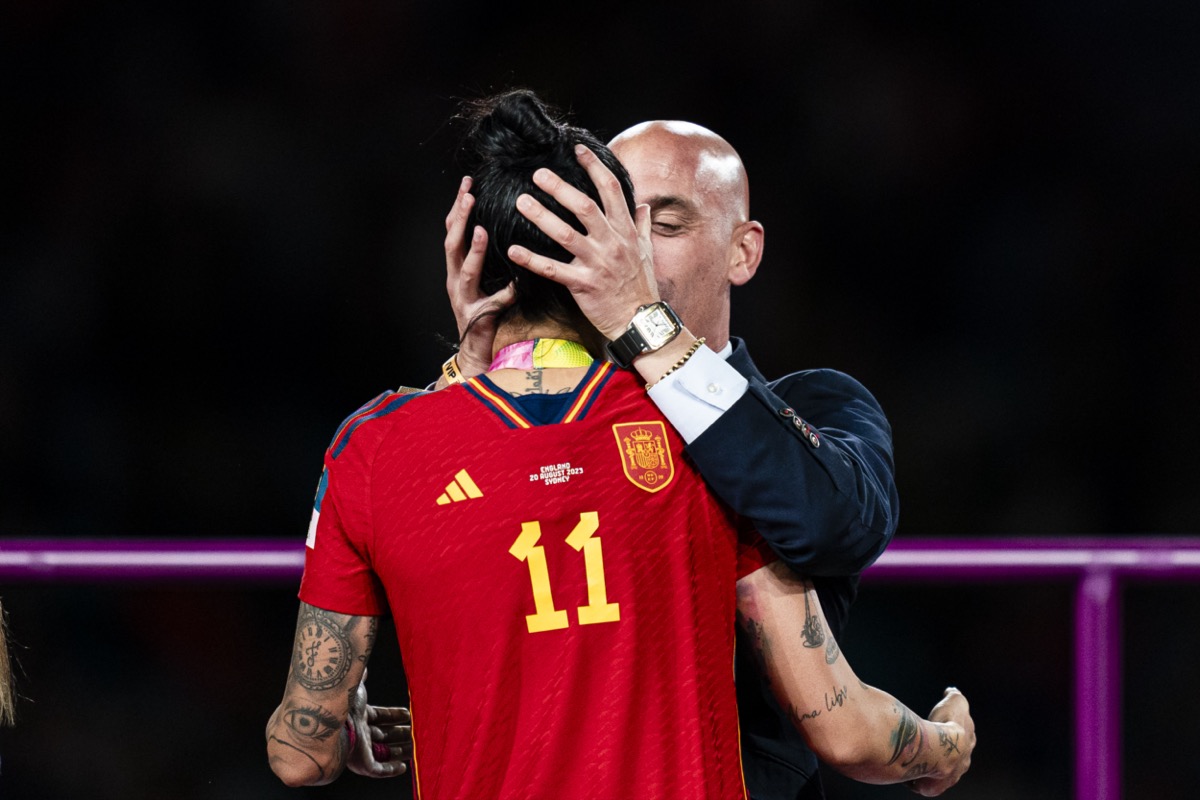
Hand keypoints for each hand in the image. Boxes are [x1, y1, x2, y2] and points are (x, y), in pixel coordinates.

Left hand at [345, 672, 411, 778]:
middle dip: (400, 734)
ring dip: (401, 751)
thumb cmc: (344, 705)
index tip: (408, 714)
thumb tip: (362, 664)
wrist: (332, 725)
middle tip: (416, 732)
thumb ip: (361, 677)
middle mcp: (361, 733)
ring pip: (385, 752)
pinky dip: (392, 769)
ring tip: (416, 748)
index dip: (393, 715)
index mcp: (359, 716)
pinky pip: (380, 770)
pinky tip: (403, 767)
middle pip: (384, 735)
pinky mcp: (363, 764)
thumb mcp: (357, 686)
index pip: (379, 717)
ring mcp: (361, 750)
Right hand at [444, 176, 514, 380]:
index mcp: (456, 267)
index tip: (467, 183)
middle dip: (458, 218)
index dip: (458, 207)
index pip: (453, 231)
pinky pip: (492, 302)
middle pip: (451, 243)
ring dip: (472, 250)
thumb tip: (506, 230)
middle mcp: (455, 279)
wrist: (474, 349)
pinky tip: (514, 284)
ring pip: (464, 270)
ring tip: (478, 229)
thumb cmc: (482, 311)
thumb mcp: (484, 278)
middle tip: (468, 194)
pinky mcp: (477, 315)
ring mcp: (463, 298)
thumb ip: (490, 258)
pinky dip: (503, 293)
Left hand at [507, 144, 659, 339]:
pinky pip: (554, 270)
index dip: (595, 167)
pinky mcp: (584, 285)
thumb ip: (642, 226)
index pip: (611, 190)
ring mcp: (598, 263)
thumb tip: (644, 205)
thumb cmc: (641, 286)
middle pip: (584, 206)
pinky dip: (532, 260)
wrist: (640, 321)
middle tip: (537, 173)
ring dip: (541, 216)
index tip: (578, 149)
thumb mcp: (646, 251)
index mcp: (625, 231)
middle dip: (560, 187)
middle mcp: (612, 243)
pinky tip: (513, 250)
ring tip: (521, 202)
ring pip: (566, 234)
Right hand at [908, 687, 974, 796]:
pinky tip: (907, 773)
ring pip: (938, 773)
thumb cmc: (948, 723)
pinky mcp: (933, 787)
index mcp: (968, 743)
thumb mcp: (954, 702)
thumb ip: (954, 696)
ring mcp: (949, 777)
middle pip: (953, 759)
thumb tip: (952, 691)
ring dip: (929, 768)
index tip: (944, 729)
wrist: (942, 748)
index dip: (954, 733)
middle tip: (930, 748)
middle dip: (943, 754)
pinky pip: (923, 784)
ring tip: (915, 761)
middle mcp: (962, 763)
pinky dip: (916, 779)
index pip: (964, 739)